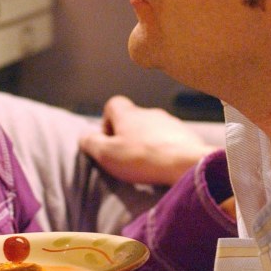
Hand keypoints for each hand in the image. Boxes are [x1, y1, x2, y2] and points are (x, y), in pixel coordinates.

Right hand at [79, 95, 216, 185]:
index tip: (109, 142)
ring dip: (147, 142)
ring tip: (147, 164)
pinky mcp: (186, 135)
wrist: (185, 163)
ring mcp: (170, 122)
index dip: (107, 122)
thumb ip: (91, 143)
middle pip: (133, 118)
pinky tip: (164, 166)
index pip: (113, 104)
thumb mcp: (106, 154)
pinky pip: (170, 139)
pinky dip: (165, 149)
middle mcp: (149, 112)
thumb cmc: (142, 158)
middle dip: (128, 135)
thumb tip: (84, 137)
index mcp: (128, 113)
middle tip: (126, 158)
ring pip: (152, 129)